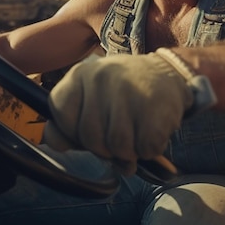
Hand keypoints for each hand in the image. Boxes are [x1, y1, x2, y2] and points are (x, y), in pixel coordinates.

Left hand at [44, 49, 215, 173]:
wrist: (170, 74)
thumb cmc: (125, 94)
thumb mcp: (91, 98)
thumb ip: (68, 122)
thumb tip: (54, 143)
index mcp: (81, 74)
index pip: (60, 115)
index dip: (74, 132)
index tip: (93, 126)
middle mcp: (101, 78)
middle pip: (90, 138)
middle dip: (105, 146)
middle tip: (121, 130)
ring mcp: (128, 92)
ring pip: (118, 147)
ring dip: (130, 150)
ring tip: (138, 129)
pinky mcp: (155, 108)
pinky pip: (145, 150)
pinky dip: (150, 149)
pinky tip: (153, 128)